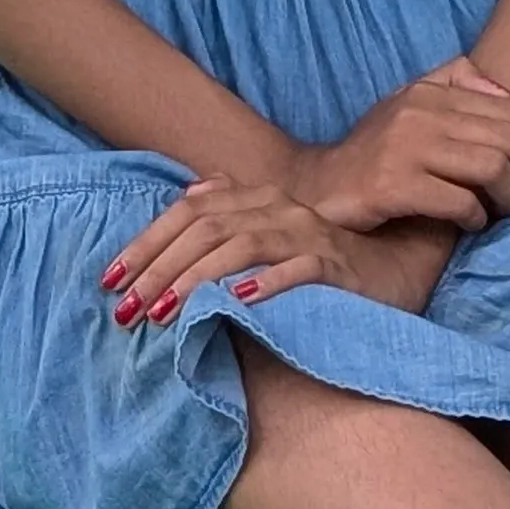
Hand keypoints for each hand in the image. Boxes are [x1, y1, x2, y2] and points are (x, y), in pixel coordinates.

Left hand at [101, 177, 455, 328]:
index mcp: (259, 199)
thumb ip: (232, 218)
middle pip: (206, 229)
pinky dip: (267, 283)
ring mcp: (310, 235)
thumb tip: (188, 197)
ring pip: (242, 246)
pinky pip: (299, 269)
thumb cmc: (326, 265)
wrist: (401, 271)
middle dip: (158, 268)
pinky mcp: (338, 266)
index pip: (189, 212)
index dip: (146, 242)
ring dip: (197, 280)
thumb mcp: (274, 238)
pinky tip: (238, 303)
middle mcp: (281, 208)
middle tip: (124, 308)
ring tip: (164, 312)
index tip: (108, 279)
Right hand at [287, 59, 509, 234]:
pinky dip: (476, 218)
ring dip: (508, 199)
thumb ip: (452, 85)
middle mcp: (419, 114)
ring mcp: (404, 149)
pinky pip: (460, 201)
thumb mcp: (408, 106)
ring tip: (500, 213)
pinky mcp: (393, 187)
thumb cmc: (375, 153)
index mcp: (428, 92)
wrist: (319, 188)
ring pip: (491, 168)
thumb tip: (500, 88)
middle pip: (509, 139)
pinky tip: (470, 224)